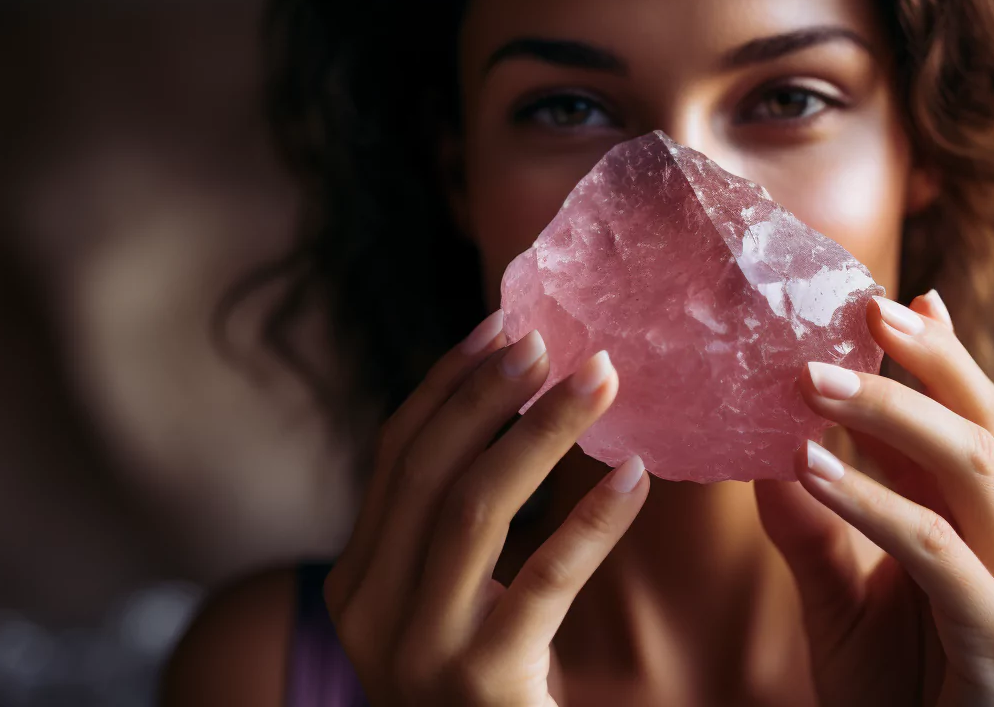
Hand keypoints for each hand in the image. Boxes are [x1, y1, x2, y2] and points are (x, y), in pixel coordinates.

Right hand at [324, 311, 650, 705]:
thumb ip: (453, 535)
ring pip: (474, 507)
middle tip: (553, 340)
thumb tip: (509, 413)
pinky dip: (590, 522)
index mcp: (356, 582)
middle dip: (490, 392)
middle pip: (427, 468)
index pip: (396, 456)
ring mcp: (416, 650)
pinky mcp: (480, 683)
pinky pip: (542, 580)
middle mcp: (368, 611)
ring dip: (542, 433)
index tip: (500, 324)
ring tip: (601, 383)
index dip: (447, 383)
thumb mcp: (442, 610)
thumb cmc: (481, 697)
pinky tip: (638, 479)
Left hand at [756, 291, 993, 706]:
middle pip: (983, 426)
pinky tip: (812, 471)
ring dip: (890, 414)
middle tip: (869, 311)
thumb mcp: (842, 606)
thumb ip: (814, 533)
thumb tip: (768, 457)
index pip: (963, 425)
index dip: (939, 359)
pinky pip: (935, 550)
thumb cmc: (898, 701)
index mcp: (977, 532)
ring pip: (969, 468)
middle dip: (931, 360)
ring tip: (811, 380)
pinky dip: (873, 504)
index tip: (899, 299)